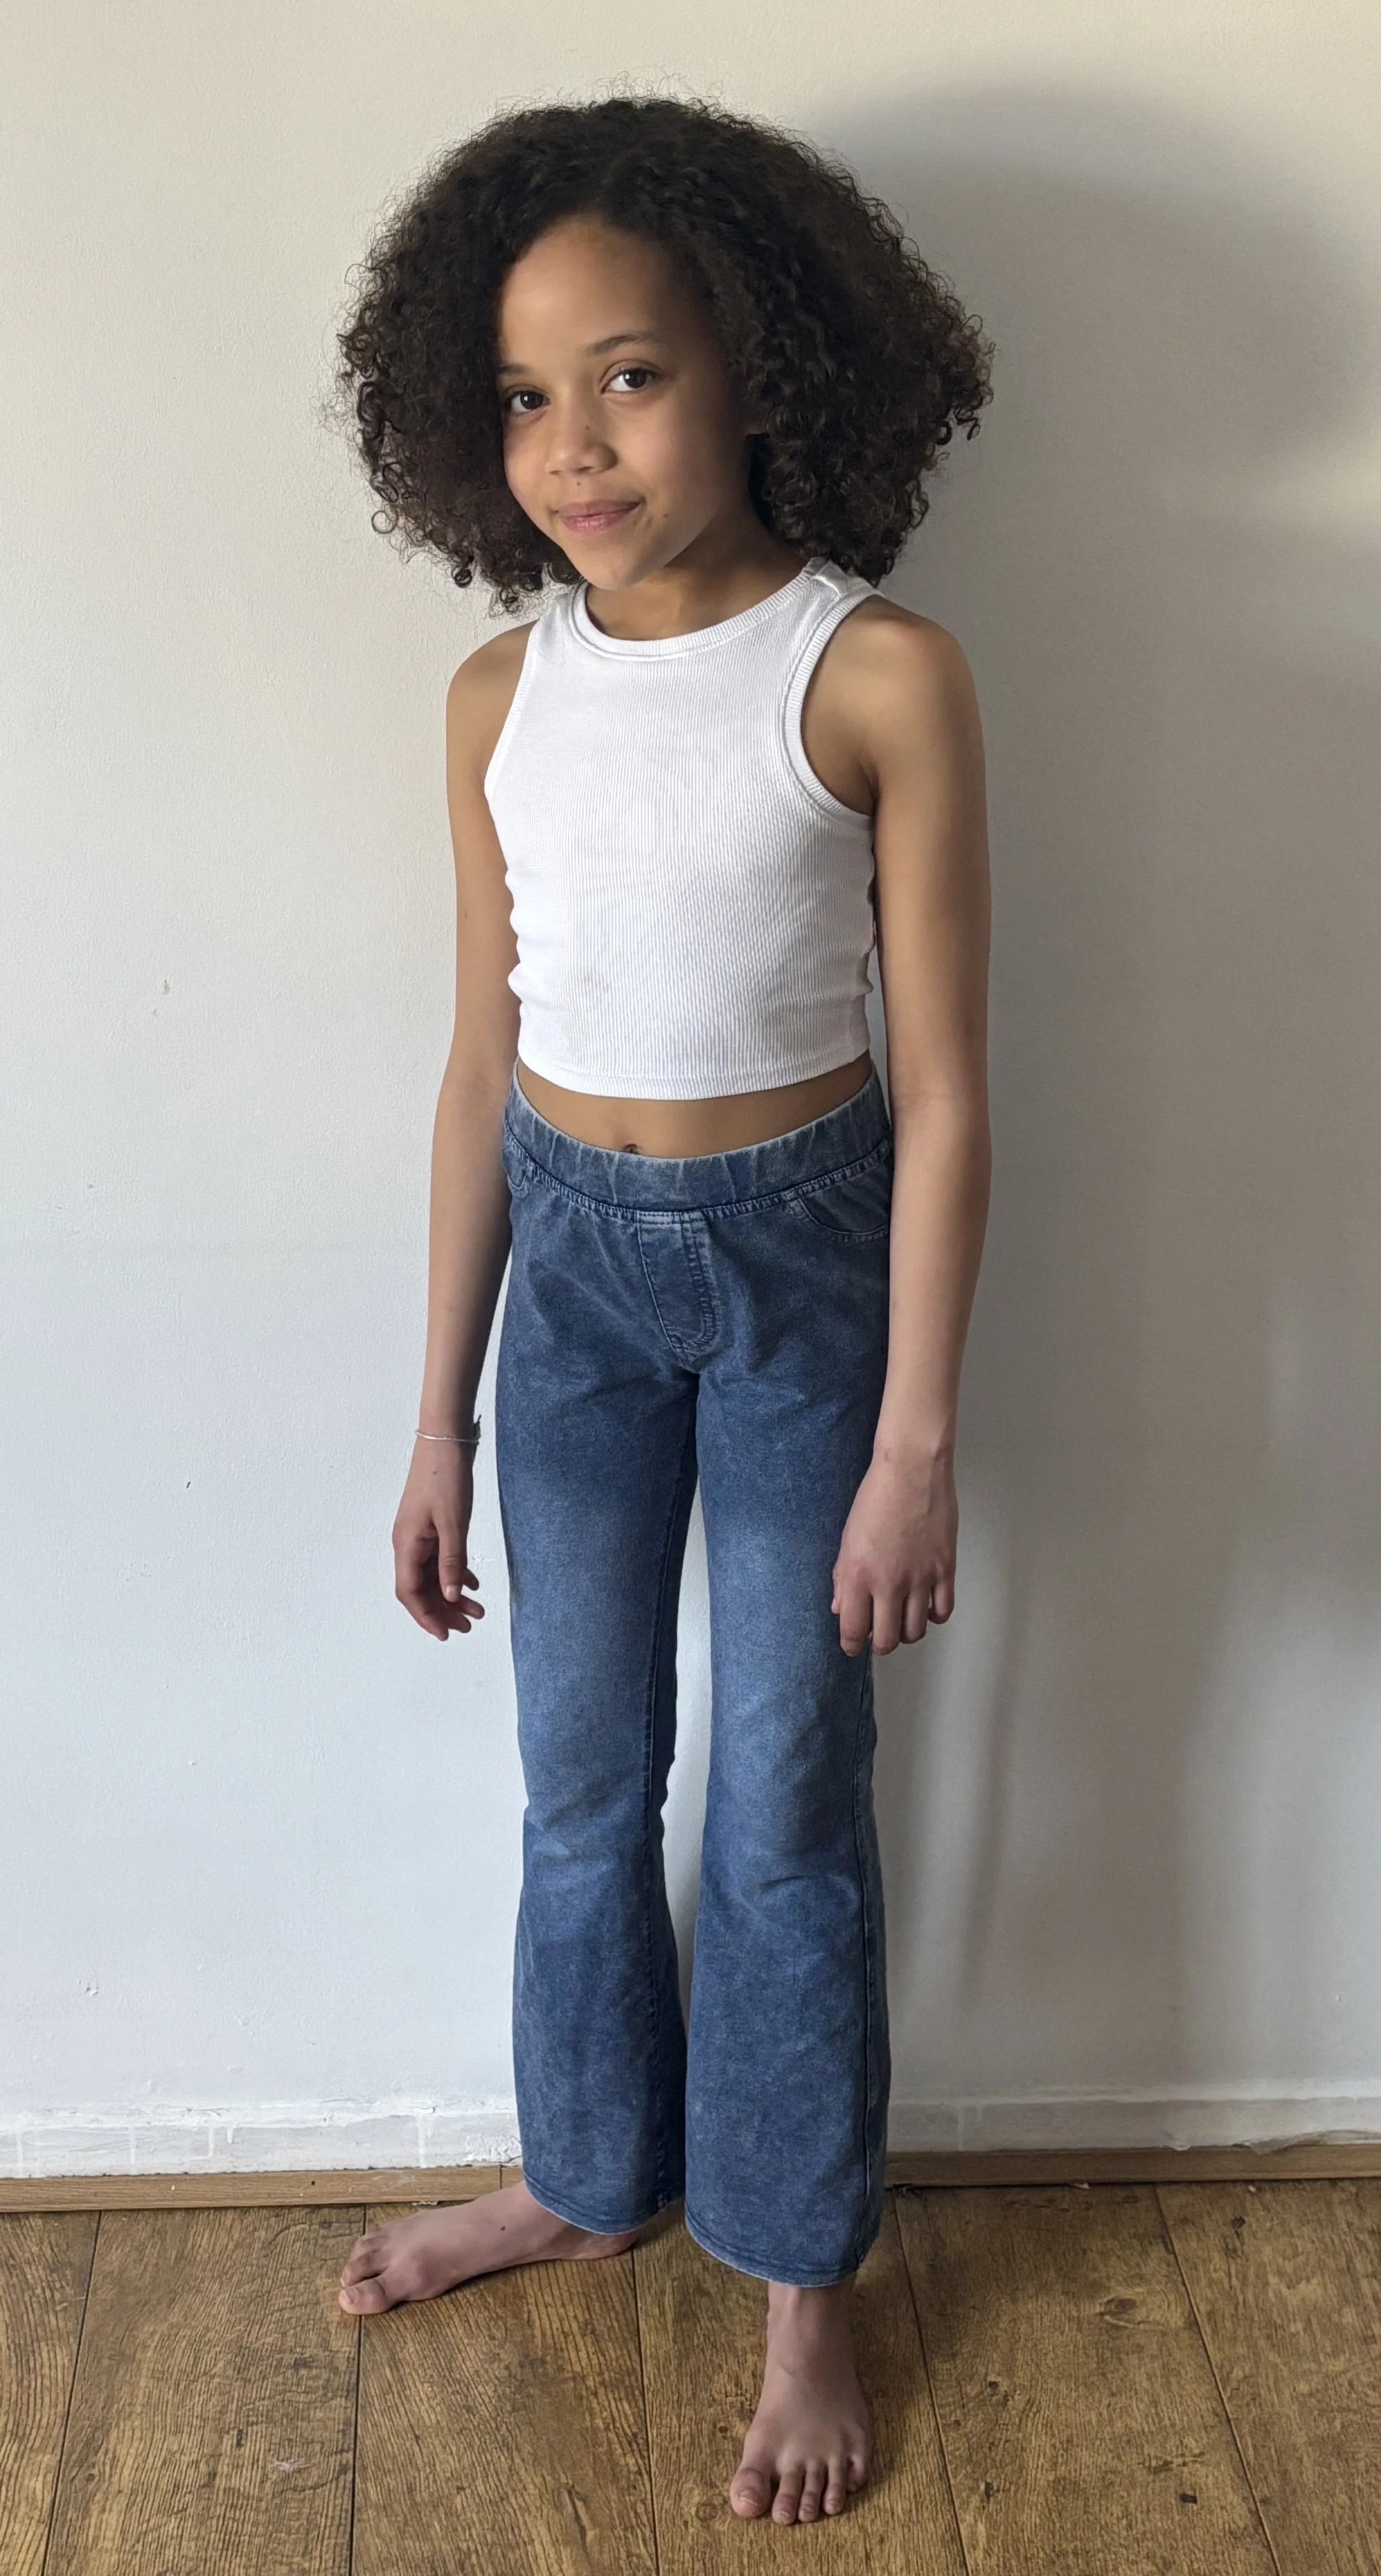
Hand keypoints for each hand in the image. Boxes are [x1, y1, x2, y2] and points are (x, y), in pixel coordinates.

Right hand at [392, 1440, 486, 1641]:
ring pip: (432, 1575)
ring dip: (452, 1594)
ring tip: (477, 1609)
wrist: (444, 1441)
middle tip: (470, 1625)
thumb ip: (452, 1561)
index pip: (410, 1593)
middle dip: (443, 1610)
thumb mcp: (453, 1523)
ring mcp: (418, 1535)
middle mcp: (407, 1543)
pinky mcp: (429, 1526)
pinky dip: (454, 1573)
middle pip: (421, 1588)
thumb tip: (450, 1597)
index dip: (427, 1616)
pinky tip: (472, 1583)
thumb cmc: (446, 1478)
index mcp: (407, 1545)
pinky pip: (439, 1558)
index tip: (447, 1634)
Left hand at [831, 1449, 956, 1654]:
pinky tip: (925, 1607)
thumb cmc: (876, 1497)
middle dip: (880, 1643)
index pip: (853, 1629)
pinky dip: (933, 1616)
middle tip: (878, 1635)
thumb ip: (843, 1577)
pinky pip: (942, 1611)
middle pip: (887, 1640)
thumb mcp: (847, 1538)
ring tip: (902, 1620)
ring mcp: (920, 1578)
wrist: (911, 1470)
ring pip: (915, 1631)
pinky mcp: (944, 1569)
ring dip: (906, 1632)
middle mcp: (889, 1583)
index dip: (850, 1644)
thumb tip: (841, 1607)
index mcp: (858, 1575)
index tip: (851, 1645)